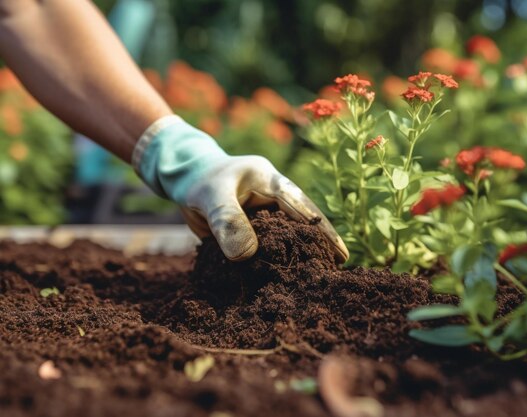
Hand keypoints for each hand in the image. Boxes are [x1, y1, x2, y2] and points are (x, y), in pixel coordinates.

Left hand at [133, 115, 348, 261]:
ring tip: (317, 278)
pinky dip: (275, 261)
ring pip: (287, 237)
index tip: (340, 253)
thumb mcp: (212, 196)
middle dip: (319, 245)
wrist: (185, 179)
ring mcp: (264, 215)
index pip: (303, 208)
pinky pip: (267, 247)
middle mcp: (273, 198)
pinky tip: (284, 278)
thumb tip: (246, 254)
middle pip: (303, 223)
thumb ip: (227, 221)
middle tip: (337, 271)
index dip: (323, 231)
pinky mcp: (251, 230)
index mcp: (271, 182)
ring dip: (299, 255)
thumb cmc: (200, 181)